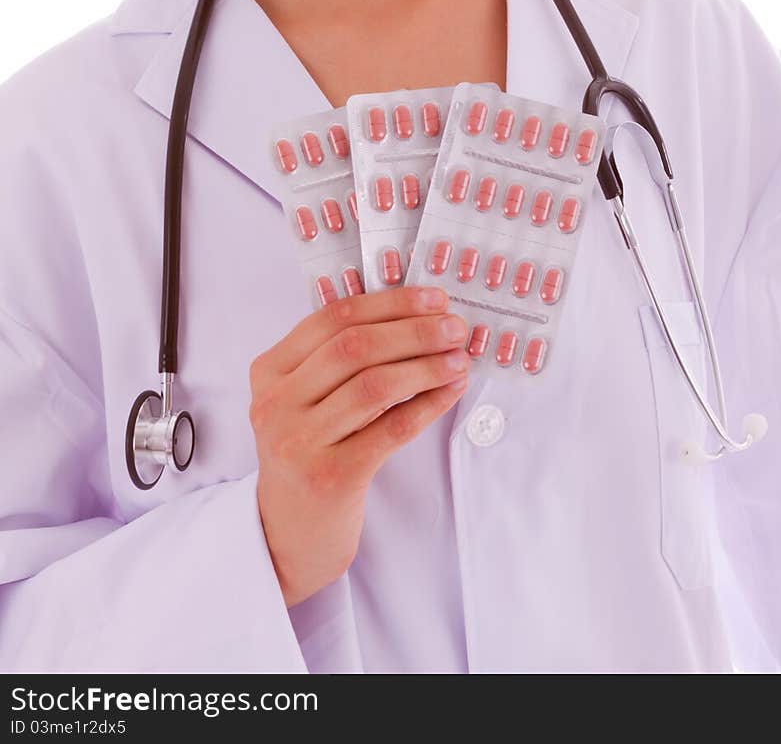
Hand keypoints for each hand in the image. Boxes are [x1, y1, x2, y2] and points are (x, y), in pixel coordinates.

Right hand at [249, 284, 469, 606]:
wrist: (288, 533)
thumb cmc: (309, 453)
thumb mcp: (305, 399)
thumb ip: (340, 359)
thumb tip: (417, 315)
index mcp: (269, 371)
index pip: (332, 318)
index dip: (389, 303)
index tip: (432, 299)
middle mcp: (276, 403)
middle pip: (354, 347)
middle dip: (414, 331)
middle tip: (455, 327)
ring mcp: (299, 442)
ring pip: (374, 386)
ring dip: (427, 366)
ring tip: (459, 357)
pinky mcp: (331, 477)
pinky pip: (391, 428)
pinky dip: (428, 404)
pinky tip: (451, 391)